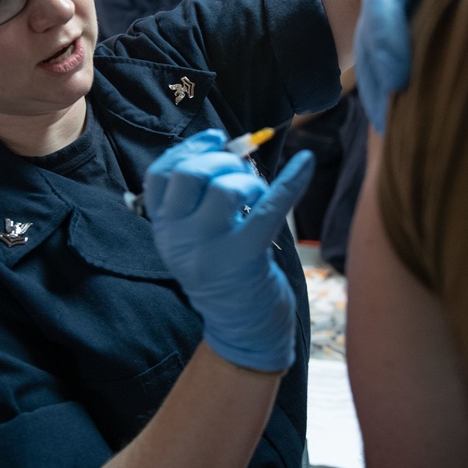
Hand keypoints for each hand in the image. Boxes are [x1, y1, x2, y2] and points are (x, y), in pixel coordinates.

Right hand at [144, 129, 314, 371]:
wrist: (241, 327)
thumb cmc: (224, 269)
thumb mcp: (195, 236)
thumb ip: (199, 197)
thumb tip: (226, 145)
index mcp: (163, 229)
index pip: (160, 175)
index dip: (187, 150)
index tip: (215, 140)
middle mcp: (178, 239)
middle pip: (191, 175)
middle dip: (222, 162)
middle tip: (241, 176)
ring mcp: (209, 250)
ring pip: (226, 189)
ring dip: (250, 181)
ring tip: (258, 196)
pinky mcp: (245, 259)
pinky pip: (269, 209)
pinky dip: (291, 182)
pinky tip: (307, 161)